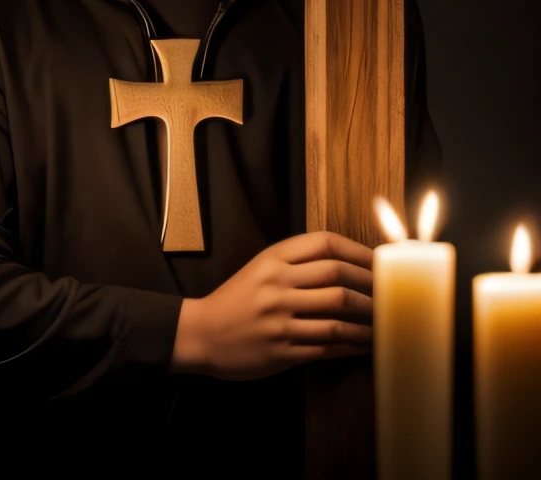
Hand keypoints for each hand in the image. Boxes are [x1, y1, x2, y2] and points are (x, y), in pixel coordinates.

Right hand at [172, 231, 373, 380]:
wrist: (200, 333)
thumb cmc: (236, 301)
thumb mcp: (259, 271)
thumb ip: (297, 265)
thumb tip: (352, 266)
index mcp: (271, 261)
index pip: (325, 244)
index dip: (360, 251)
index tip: (382, 262)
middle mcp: (275, 286)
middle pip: (338, 277)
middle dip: (373, 286)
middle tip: (392, 294)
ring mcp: (279, 319)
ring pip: (339, 314)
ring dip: (370, 319)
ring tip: (386, 321)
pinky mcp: (282, 349)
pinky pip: (330, 345)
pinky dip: (355, 344)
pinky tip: (366, 344)